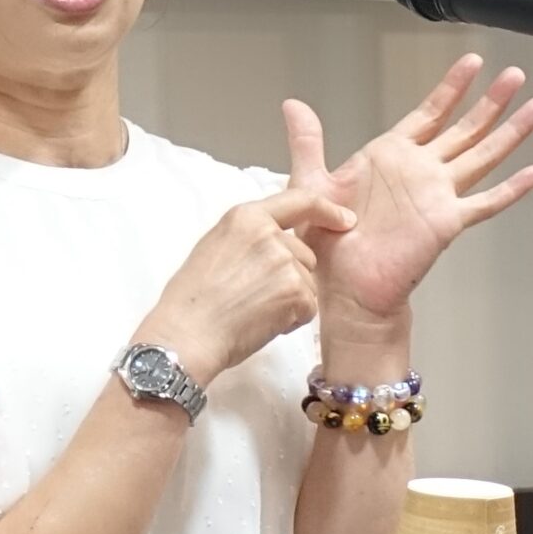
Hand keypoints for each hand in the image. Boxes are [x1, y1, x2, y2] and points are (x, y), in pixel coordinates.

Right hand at [149, 188, 355, 380]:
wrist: (188, 333)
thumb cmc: (192, 298)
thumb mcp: (215, 246)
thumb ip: (249, 236)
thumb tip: (276, 241)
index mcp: (246, 216)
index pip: (299, 201)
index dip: (327, 210)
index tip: (344, 219)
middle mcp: (269, 233)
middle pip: (304, 254)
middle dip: (291, 276)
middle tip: (255, 295)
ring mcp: (285, 262)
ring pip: (308, 283)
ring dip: (291, 299)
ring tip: (253, 310)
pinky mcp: (296, 292)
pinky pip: (308, 307)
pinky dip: (292, 319)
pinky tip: (262, 323)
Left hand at [283, 54, 532, 324]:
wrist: (341, 286)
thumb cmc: (326, 242)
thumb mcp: (310, 181)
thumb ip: (307, 141)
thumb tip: (293, 104)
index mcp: (390, 157)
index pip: (429, 113)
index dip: (452, 88)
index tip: (471, 63)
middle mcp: (420, 172)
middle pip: (465, 128)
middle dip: (491, 101)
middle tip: (515, 76)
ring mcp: (437, 195)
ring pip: (482, 156)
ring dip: (510, 133)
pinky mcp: (446, 222)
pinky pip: (485, 203)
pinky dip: (511, 190)